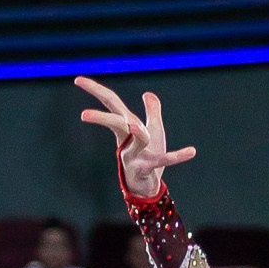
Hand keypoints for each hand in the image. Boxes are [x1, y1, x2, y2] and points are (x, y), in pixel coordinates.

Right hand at [75, 78, 195, 198]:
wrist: (146, 188)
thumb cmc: (147, 157)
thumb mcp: (153, 131)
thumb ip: (152, 112)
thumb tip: (149, 94)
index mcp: (127, 125)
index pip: (109, 103)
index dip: (94, 90)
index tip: (77, 79)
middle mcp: (128, 139)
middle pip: (114, 122)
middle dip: (101, 118)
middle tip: (83, 115)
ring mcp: (136, 155)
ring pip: (137, 140)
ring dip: (137, 134)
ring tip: (135, 127)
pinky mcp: (149, 168)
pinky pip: (164, 160)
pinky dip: (178, 157)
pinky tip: (192, 151)